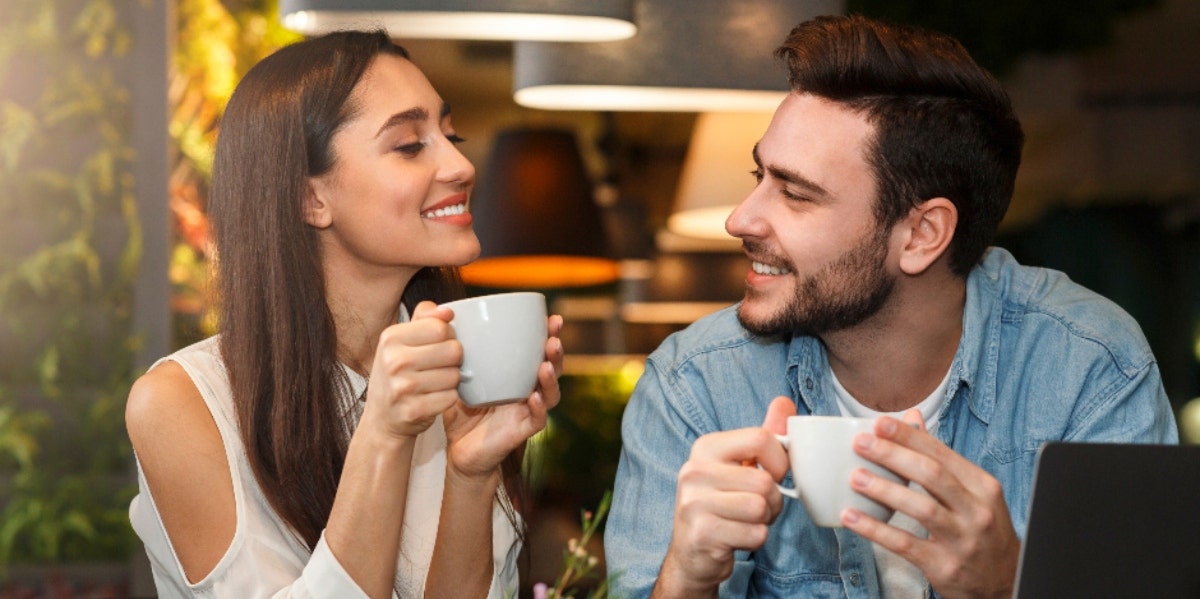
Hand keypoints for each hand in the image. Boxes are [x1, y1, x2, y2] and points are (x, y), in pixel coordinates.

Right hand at [361, 301, 463, 440]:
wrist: (382, 418)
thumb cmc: (397, 375)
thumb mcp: (402, 341)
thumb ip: (425, 319)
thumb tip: (447, 311)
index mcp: (391, 338)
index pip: (440, 327)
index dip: (448, 336)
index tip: (439, 345)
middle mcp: (393, 361)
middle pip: (453, 350)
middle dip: (453, 359)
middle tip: (438, 367)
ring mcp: (402, 388)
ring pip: (455, 375)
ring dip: (451, 381)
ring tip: (434, 383)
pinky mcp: (413, 411)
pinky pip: (451, 397)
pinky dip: (447, 399)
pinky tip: (433, 398)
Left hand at [442, 314, 564, 479]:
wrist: (457, 449)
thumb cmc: (459, 410)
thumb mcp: (450, 372)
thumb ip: (441, 342)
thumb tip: (429, 306)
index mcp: (516, 373)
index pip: (537, 349)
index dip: (548, 334)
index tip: (550, 317)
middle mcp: (527, 389)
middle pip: (552, 367)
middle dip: (556, 351)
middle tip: (553, 337)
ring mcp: (527, 410)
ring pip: (550, 392)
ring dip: (551, 377)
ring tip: (546, 365)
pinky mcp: (521, 430)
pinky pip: (537, 419)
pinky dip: (539, 408)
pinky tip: (534, 397)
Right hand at [653, 396, 795, 597]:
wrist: (692, 554)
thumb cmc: (722, 505)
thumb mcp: (739, 467)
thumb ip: (763, 436)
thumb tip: (784, 402)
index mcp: (705, 448)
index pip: (761, 439)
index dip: (779, 462)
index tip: (771, 475)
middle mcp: (694, 471)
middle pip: (764, 481)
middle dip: (772, 501)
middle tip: (755, 507)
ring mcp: (694, 503)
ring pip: (761, 508)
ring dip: (764, 521)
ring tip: (744, 521)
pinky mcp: (702, 533)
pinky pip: (755, 534)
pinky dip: (755, 539)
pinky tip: (736, 538)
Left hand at [842, 409, 1019, 598]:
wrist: (1005, 580)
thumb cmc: (982, 529)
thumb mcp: (973, 491)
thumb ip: (940, 457)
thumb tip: (912, 418)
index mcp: (982, 486)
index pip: (942, 454)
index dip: (909, 437)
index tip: (880, 423)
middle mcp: (977, 511)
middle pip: (932, 475)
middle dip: (893, 455)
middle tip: (861, 444)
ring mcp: (963, 540)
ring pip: (921, 508)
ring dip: (884, 489)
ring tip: (855, 477)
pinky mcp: (945, 566)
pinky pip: (905, 544)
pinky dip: (875, 529)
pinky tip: (853, 517)